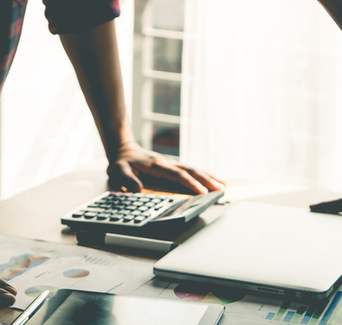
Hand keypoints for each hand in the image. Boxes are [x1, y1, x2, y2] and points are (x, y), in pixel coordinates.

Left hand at [107, 140, 225, 194]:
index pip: (177, 175)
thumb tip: (137, 190)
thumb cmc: (122, 163)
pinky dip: (203, 175)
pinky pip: (191, 171)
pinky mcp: (173, 167)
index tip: (202, 191)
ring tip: (223, 185)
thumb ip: (127, 180)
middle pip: (191, 170)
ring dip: (208, 177)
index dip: (190, 183)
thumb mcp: (118, 171)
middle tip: (220, 189)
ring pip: (194, 169)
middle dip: (207, 180)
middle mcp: (167, 163)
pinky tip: (212, 180)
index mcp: (157, 165)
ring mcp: (172, 164)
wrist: (124, 150)